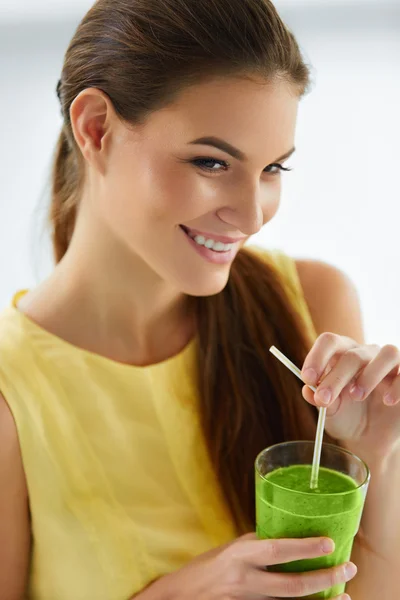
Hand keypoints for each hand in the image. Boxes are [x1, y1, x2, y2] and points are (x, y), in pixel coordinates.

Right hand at [159, 532, 355, 598]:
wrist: (180, 596)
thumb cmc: (205, 568)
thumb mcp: (229, 549)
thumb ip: (255, 547)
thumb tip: (285, 539)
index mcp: (239, 553)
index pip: (276, 551)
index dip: (304, 548)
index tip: (328, 544)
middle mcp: (245, 579)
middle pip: (292, 585)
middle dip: (325, 578)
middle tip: (348, 569)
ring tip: (344, 594)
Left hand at [301, 333, 399, 452]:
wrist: (371, 439)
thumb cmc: (348, 417)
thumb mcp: (330, 412)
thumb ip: (320, 400)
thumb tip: (308, 391)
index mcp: (342, 354)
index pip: (329, 342)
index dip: (317, 356)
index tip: (308, 378)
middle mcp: (366, 354)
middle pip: (353, 354)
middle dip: (336, 377)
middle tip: (324, 398)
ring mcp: (390, 364)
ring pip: (387, 352)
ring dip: (370, 374)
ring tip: (357, 395)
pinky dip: (397, 386)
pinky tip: (387, 401)